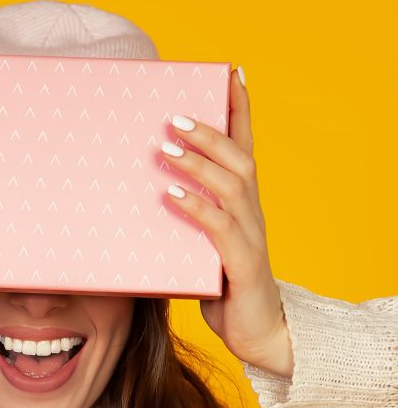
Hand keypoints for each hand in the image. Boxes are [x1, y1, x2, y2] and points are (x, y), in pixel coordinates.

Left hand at [161, 68, 293, 378]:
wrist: (259, 334)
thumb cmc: (226, 290)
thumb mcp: (202, 249)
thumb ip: (184, 223)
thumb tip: (147, 199)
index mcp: (245, 206)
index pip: (247, 148)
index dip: (242, 111)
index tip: (233, 73)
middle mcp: (253, 214)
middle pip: (239, 159)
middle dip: (209, 133)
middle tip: (175, 116)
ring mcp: (251, 238)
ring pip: (232, 186)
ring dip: (198, 164)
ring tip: (167, 148)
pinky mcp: (242, 265)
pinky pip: (220, 228)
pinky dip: (196, 207)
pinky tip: (171, 195)